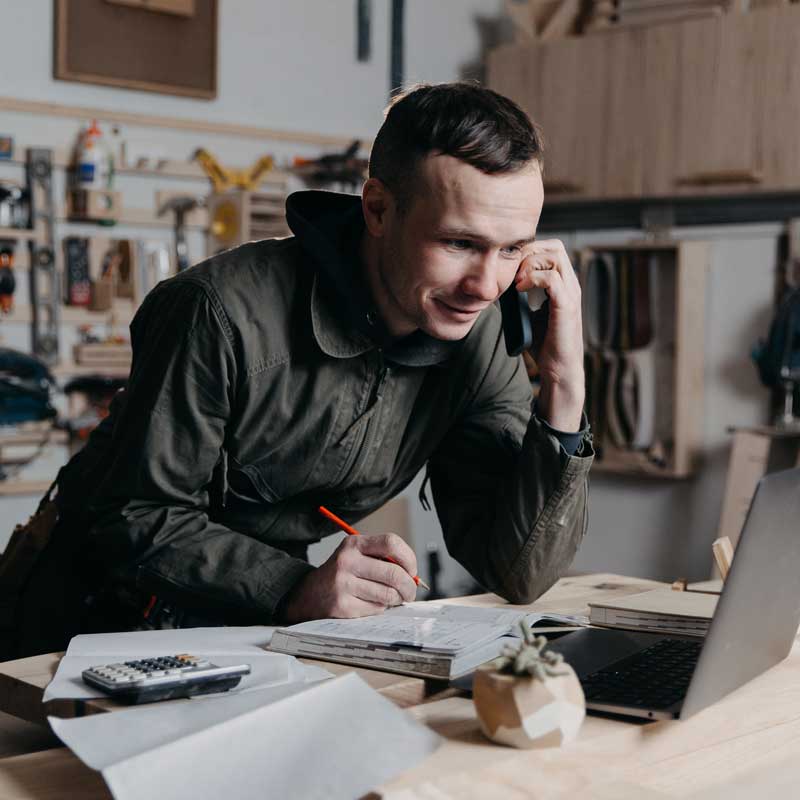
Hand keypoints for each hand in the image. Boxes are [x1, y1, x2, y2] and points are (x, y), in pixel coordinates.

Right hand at [281, 533, 417, 623]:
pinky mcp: (343, 606)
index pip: (391, 543)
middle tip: (410, 592)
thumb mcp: (356, 555)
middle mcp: (347, 561)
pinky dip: (380, 608)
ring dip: (395, 600)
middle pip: (394, 573)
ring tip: (391, 598)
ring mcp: (343, 584)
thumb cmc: (342, 573)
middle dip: (409, 586)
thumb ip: (382, 559)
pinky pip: (376, 609)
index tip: (412, 570)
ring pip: (387, 594)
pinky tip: (371, 603)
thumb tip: (413, 576)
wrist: (308, 594)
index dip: (409, 558)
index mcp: (354, 543)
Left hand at [515, 239, 584, 431]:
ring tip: (516, 281)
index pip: (552, 250)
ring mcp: (571, 294)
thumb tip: (499, 285)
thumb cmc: (544, 344)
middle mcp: (571, 285)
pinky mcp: (566, 306)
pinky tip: (520, 290)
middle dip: (529, 251)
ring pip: (555, 257)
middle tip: (512, 269)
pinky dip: (533, 278)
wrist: (558, 369)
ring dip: (530, 263)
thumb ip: (520, 298)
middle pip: (555, 247)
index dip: (530, 250)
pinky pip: (552, 278)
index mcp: (564, 285)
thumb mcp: (528, 315)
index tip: (510, 266)